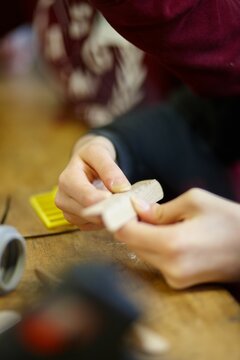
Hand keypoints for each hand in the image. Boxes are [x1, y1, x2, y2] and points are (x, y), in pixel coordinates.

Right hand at [55, 135, 130, 229]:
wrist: (85, 163)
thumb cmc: (91, 157)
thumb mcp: (100, 153)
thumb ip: (110, 169)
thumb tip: (120, 188)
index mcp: (67, 179)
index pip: (87, 198)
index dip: (106, 201)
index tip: (121, 198)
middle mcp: (62, 198)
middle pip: (88, 213)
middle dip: (108, 209)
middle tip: (125, 203)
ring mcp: (67, 211)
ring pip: (90, 222)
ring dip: (107, 215)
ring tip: (118, 203)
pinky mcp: (75, 220)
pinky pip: (91, 227)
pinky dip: (103, 221)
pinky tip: (110, 209)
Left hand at [114, 188, 239, 288]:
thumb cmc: (230, 220)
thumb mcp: (195, 202)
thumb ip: (160, 209)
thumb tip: (136, 209)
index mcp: (172, 244)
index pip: (126, 233)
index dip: (118, 217)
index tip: (117, 205)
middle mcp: (170, 266)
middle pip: (131, 244)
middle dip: (129, 225)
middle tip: (135, 208)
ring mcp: (175, 278)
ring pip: (142, 253)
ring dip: (142, 235)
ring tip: (154, 218)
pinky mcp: (180, 282)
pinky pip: (156, 261)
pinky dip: (154, 246)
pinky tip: (167, 233)